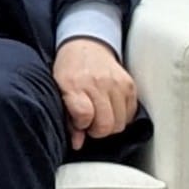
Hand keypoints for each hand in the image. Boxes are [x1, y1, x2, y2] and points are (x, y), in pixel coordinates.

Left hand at [54, 36, 137, 150]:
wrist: (85, 44)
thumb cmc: (69, 70)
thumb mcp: (58, 90)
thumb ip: (67, 118)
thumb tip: (77, 144)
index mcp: (74, 84)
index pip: (85, 116)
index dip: (82, 126)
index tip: (79, 123)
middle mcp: (97, 83)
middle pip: (105, 124)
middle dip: (97, 130)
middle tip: (90, 123)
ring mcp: (116, 83)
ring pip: (120, 123)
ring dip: (110, 125)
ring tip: (100, 115)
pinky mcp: (130, 84)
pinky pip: (130, 114)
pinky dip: (121, 117)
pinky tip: (110, 109)